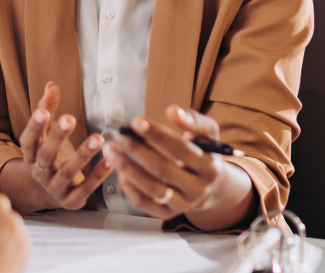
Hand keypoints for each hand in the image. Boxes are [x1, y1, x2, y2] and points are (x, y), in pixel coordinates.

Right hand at [0, 82, 113, 212]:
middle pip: (46, 156)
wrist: (50, 193)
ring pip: (67, 173)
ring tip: (98, 138)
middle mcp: (39, 173)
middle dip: (58, 137)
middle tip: (70, 118)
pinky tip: (111, 159)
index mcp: (31, 155)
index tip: (43, 111)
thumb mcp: (47, 134)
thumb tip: (51, 85)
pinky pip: (86, 188)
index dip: (34, 127)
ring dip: (83, 155)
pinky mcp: (72, 201)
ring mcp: (55, 188)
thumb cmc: (51, 156)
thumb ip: (49, 110)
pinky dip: (98, 174)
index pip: (28, 140)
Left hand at [103, 105, 256, 229]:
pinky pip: (144, 203)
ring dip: (127, 168)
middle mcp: (198, 189)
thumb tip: (173, 111)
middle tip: (117, 133)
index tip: (136, 121)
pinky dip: (129, 187)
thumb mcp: (208, 135)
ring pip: (151, 189)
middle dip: (136, 149)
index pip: (181, 149)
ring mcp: (183, 204)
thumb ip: (194, 121)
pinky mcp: (168, 214)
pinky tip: (119, 170)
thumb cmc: (204, 153)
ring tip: (111, 150)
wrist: (213, 187)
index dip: (157, 134)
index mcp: (210, 167)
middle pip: (163, 169)